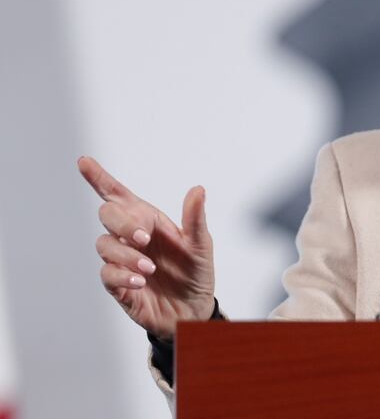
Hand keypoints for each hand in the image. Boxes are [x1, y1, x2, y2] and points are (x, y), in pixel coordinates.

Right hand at [78, 155, 215, 340]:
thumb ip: (195, 218)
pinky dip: (122, 276)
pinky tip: (140, 282)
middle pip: (107, 215)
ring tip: (149, 269)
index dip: (100, 178)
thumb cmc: (195, 272)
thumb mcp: (201, 245)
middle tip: (144, 238)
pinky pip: (107, 274)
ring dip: (125, 255)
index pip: (119, 195)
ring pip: (104, 245)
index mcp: (149, 220)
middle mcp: (131, 237)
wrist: (193, 310)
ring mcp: (122, 260)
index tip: (84, 162)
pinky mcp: (118, 284)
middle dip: (122, 223)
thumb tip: (198, 189)